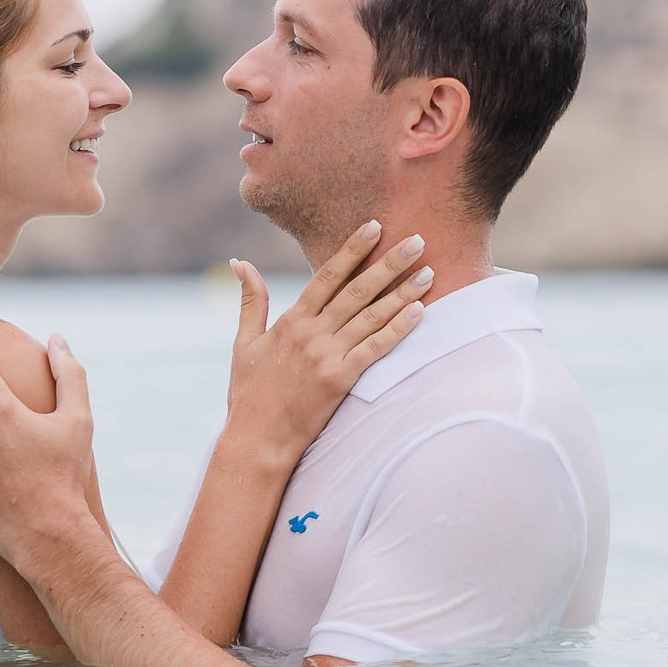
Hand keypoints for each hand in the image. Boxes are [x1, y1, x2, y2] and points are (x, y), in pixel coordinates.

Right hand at [225, 221, 429, 461]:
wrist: (257, 440)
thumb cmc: (249, 394)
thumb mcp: (244, 343)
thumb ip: (251, 301)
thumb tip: (239, 263)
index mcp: (290, 321)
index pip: (327, 275)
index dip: (353, 249)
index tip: (375, 226)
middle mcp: (311, 333)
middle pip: (357, 289)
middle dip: (389, 263)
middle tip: (418, 240)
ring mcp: (326, 356)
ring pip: (371, 316)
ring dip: (402, 293)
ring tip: (428, 272)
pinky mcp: (340, 380)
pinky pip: (375, 349)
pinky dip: (398, 329)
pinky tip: (419, 312)